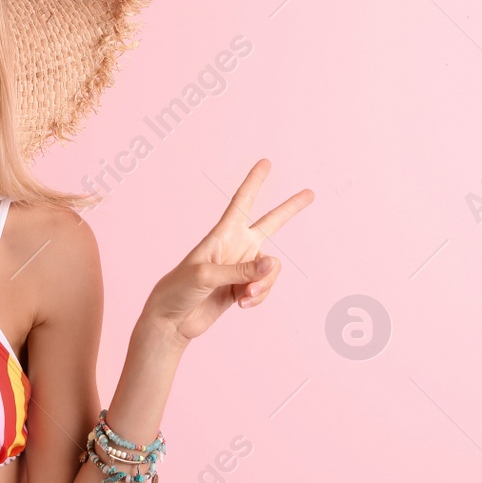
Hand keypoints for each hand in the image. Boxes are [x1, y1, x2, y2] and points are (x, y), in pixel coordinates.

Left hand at [142, 159, 313, 342]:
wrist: (171, 320)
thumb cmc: (179, 289)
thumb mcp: (207, 275)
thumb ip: (242, 271)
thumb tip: (273, 264)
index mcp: (223, 234)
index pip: (242, 202)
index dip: (254, 182)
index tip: (265, 162)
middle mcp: (236, 247)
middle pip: (270, 223)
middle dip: (290, 209)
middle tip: (310, 193)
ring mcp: (242, 268)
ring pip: (271, 269)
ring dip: (263, 284)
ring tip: (245, 296)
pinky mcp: (243, 289)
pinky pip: (263, 289)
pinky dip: (257, 298)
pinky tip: (242, 304)